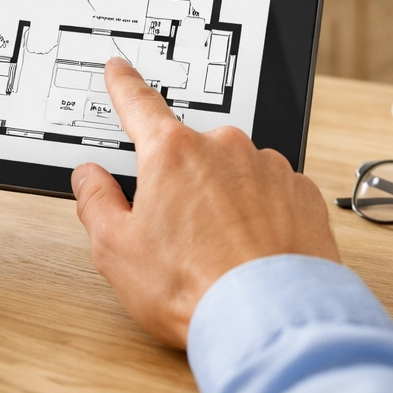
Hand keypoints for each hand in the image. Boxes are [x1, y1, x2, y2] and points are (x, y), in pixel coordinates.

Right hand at [72, 58, 338, 348]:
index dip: (124, 85)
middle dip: (181, 182)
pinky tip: (254, 251)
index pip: (139, 104)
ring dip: (225, 199)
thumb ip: (97, 203)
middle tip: (178, 233)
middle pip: (189, 152)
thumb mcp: (117, 250)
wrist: (270, 322)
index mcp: (172, 153)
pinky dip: (262, 215)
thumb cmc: (194, 289)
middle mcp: (223, 147)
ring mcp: (267, 167)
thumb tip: (89, 178)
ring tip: (222, 253)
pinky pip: (272, 193)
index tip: (119, 69)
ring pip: (234, 173)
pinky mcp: (302, 193)